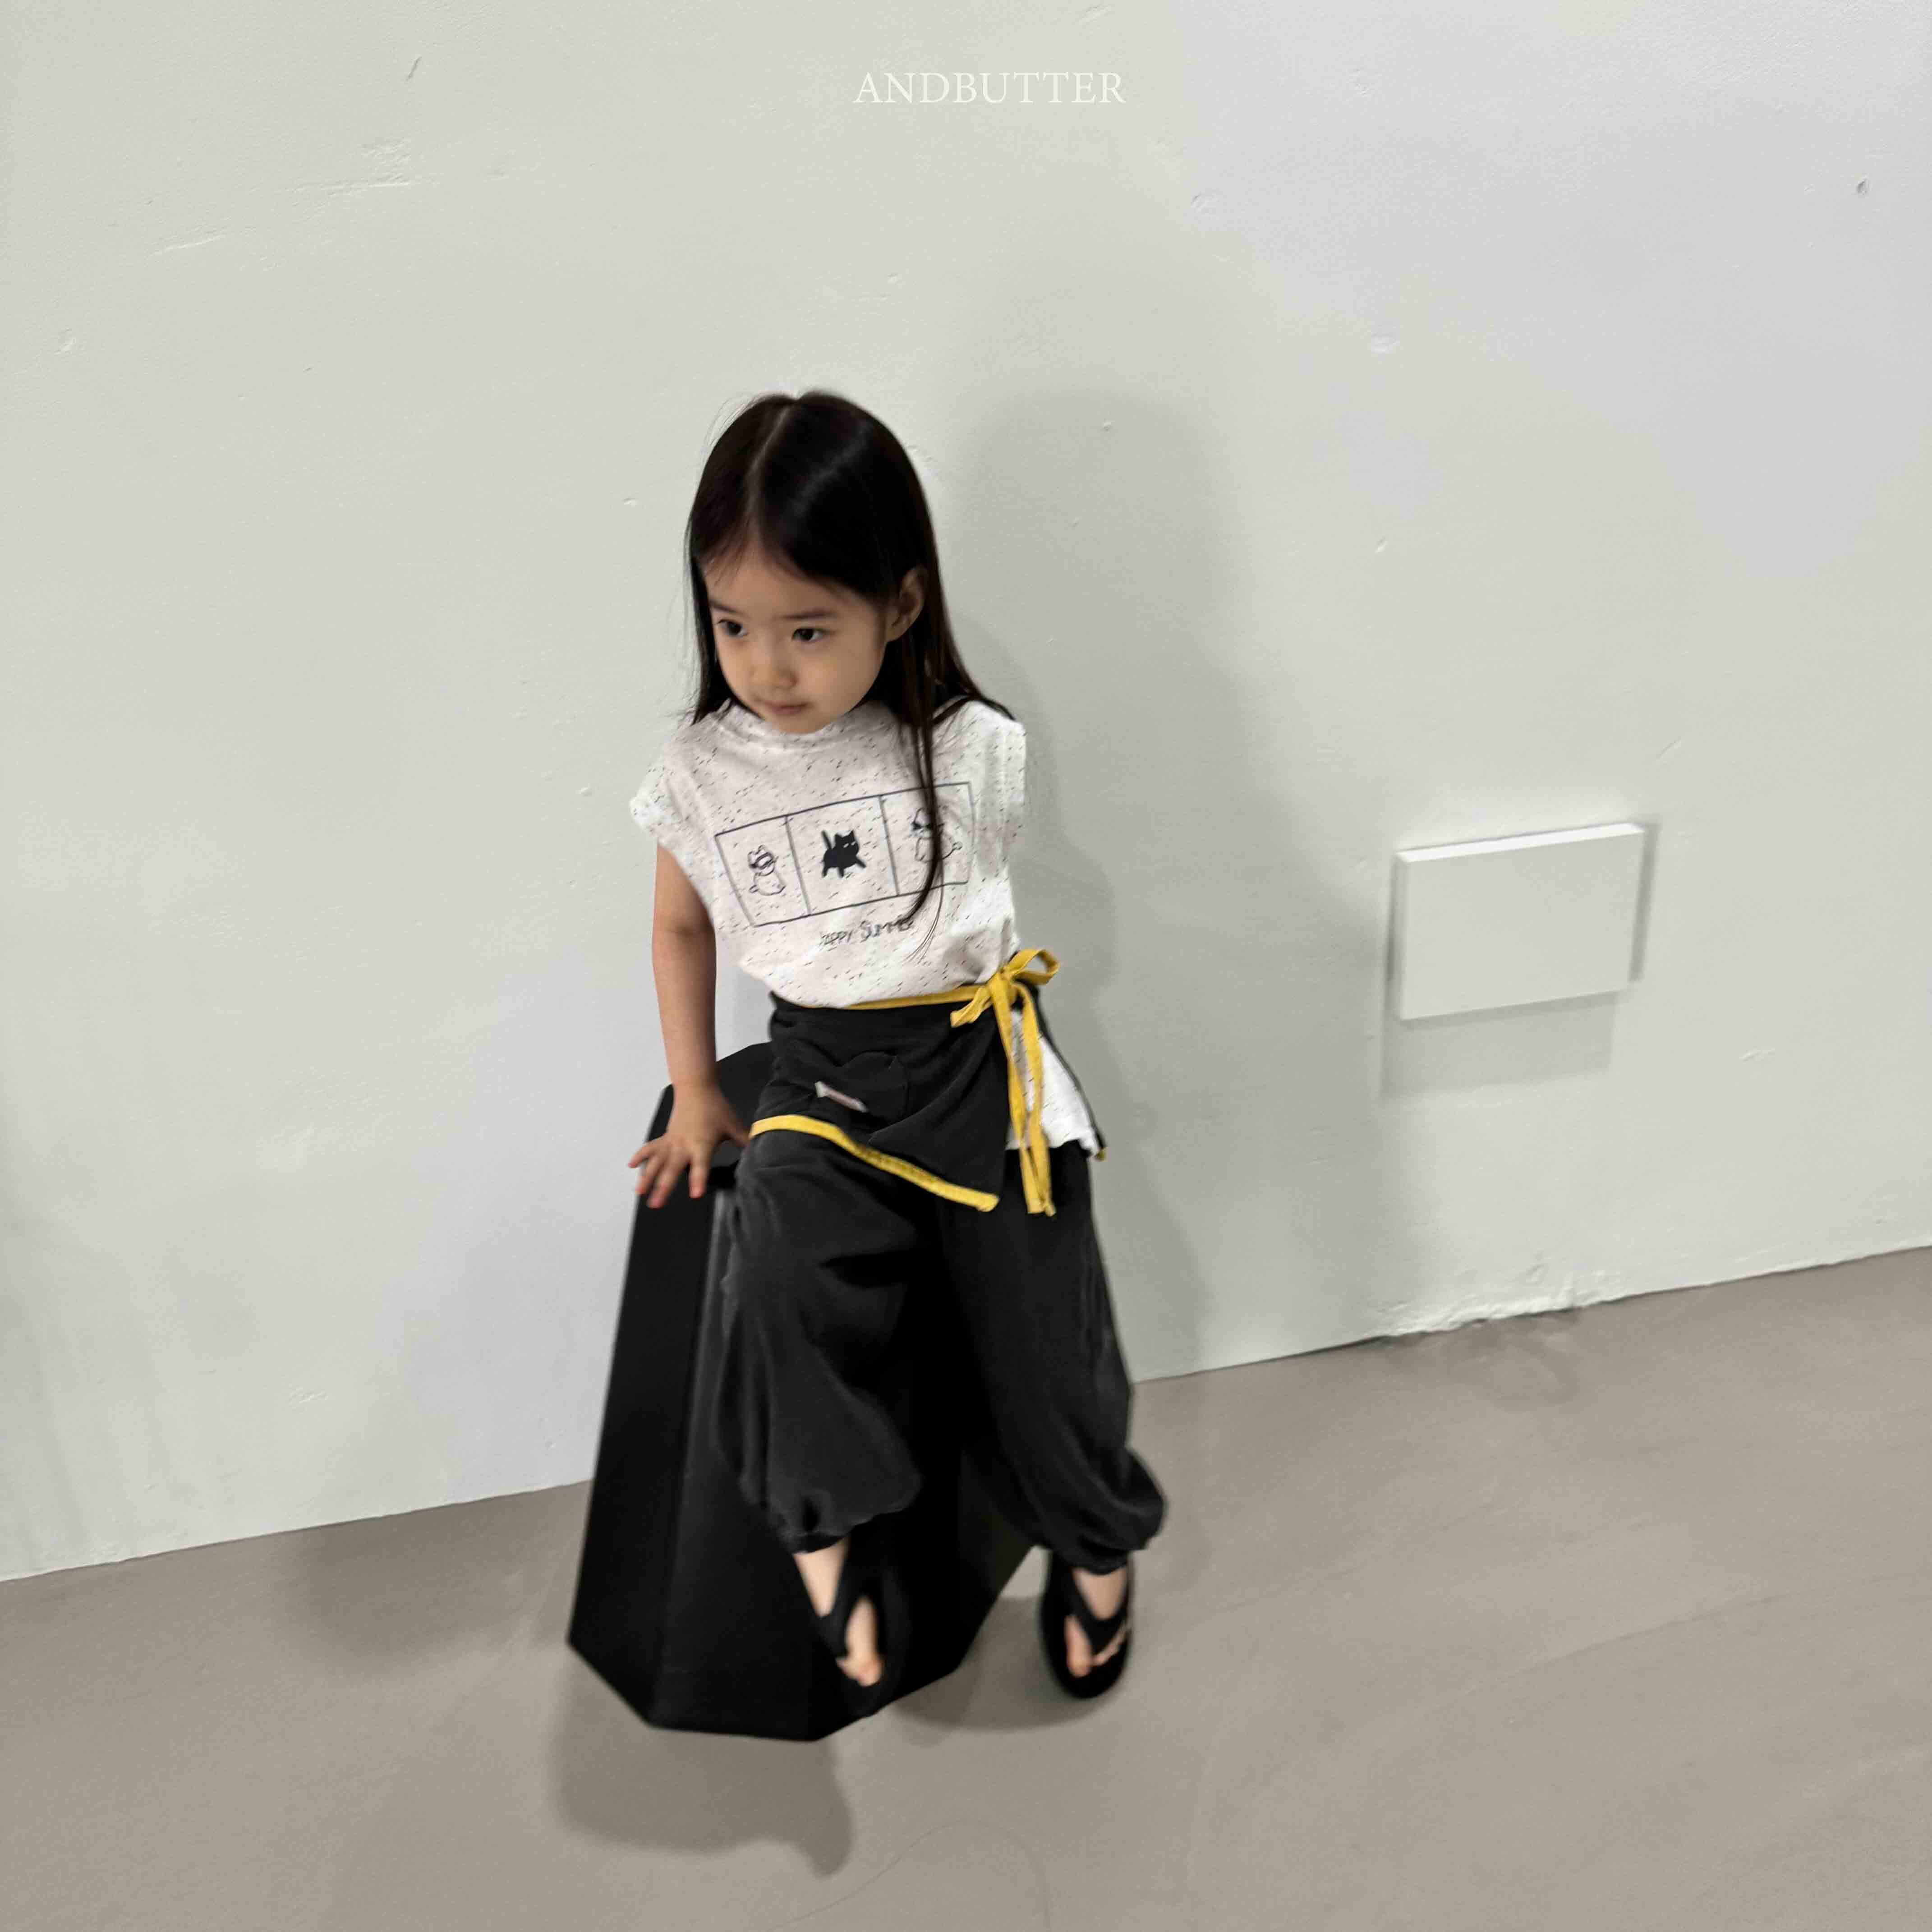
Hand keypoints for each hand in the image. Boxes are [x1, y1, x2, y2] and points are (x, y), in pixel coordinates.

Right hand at [627, 1083, 752, 1206]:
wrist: (696, 1088)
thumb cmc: (716, 1108)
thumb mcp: (733, 1125)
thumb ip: (745, 1141)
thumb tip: (760, 1152)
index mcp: (702, 1144)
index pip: (701, 1166)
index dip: (698, 1180)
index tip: (695, 1194)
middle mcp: (683, 1146)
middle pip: (671, 1169)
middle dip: (663, 1187)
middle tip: (655, 1204)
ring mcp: (671, 1142)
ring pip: (656, 1162)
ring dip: (646, 1177)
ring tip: (639, 1193)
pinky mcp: (665, 1138)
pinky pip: (650, 1149)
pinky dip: (640, 1156)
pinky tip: (631, 1166)